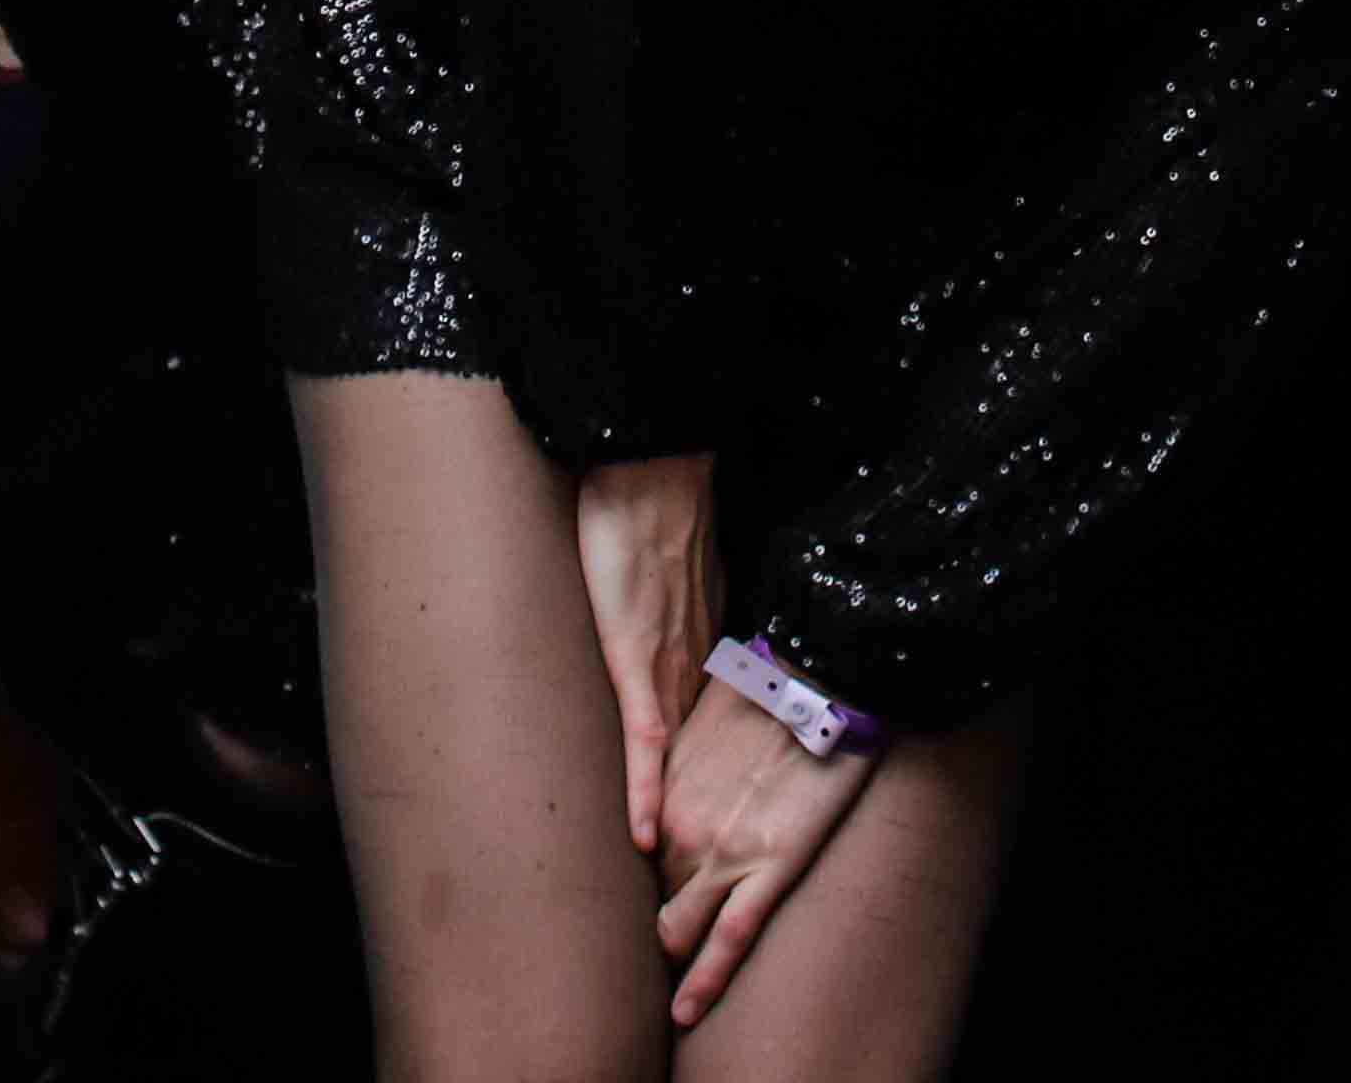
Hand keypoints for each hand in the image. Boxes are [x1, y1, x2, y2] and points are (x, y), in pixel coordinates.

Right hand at [572, 452, 717, 851]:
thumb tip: (667, 605)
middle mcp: (692, 665)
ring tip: (676, 881)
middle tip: (700, 872)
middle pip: (698, 755)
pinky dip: (642, 788)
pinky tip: (641, 832)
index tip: (716, 818)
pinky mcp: (635, 660)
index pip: (708, 726)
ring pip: (676, 759)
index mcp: (702, 644)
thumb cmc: (653, 504)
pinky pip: (642, 740)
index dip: (711, 774)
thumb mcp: (672, 565)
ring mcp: (666, 666)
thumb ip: (674, 596)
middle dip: (701, 812)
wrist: (653, 468)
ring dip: (676, 818)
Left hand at [653, 676, 880, 1025]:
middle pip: (649, 901)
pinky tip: (687, 1011)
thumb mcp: (699, 726)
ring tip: (666, 998)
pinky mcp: (771, 868)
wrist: (823, 679)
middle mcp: (681, 831)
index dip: (634, 887)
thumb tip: (673, 783)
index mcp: (662, 794)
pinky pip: (730, 941)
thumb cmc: (766, 693)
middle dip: (646, 929)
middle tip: (646, 955)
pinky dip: (705, 982)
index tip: (632, 905)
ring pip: (679, 931)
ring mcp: (724, 855)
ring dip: (671, 959)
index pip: (634, 862)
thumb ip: (678, 767)